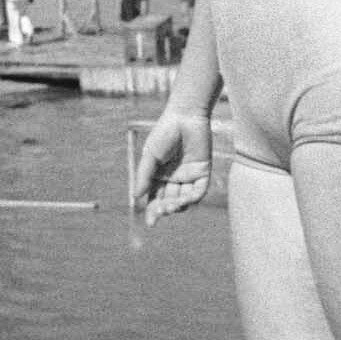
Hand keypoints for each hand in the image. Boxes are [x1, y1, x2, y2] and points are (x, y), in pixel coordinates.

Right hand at [133, 106, 212, 226]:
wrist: (184, 116)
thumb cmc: (164, 133)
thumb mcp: (150, 155)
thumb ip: (144, 176)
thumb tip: (136, 197)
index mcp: (159, 176)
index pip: (155, 198)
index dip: (153, 212)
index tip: (151, 224)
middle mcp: (174, 179)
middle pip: (169, 202)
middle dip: (164, 209)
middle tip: (161, 211)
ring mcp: (189, 176)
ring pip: (184, 200)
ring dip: (178, 206)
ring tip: (171, 205)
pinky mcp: (203, 172)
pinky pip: (199, 191)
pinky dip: (192, 198)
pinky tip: (185, 199)